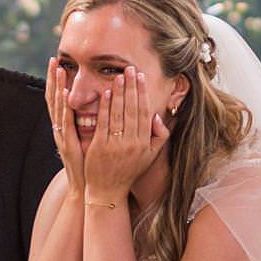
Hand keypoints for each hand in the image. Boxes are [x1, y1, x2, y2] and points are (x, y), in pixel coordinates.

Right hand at [46, 58, 85, 191]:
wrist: (91, 187)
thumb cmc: (97, 165)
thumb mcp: (95, 139)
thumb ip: (97, 122)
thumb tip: (105, 105)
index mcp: (68, 127)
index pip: (61, 99)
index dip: (59, 82)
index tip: (60, 63)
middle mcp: (62, 128)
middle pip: (54, 98)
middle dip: (53, 79)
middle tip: (53, 59)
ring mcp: (63, 136)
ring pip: (57, 107)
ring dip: (56, 88)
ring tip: (57, 70)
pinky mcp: (68, 143)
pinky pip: (65, 123)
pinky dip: (63, 108)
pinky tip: (63, 95)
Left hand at [82, 67, 168, 203]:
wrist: (108, 192)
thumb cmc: (128, 171)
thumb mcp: (149, 156)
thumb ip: (158, 137)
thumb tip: (159, 117)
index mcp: (144, 143)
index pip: (145, 112)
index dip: (143, 93)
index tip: (141, 77)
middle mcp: (132, 143)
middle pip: (133, 109)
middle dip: (132, 87)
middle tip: (130, 68)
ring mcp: (116, 145)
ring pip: (119, 114)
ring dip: (119, 93)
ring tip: (119, 76)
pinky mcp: (101, 147)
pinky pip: (104, 123)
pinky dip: (105, 108)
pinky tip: (105, 93)